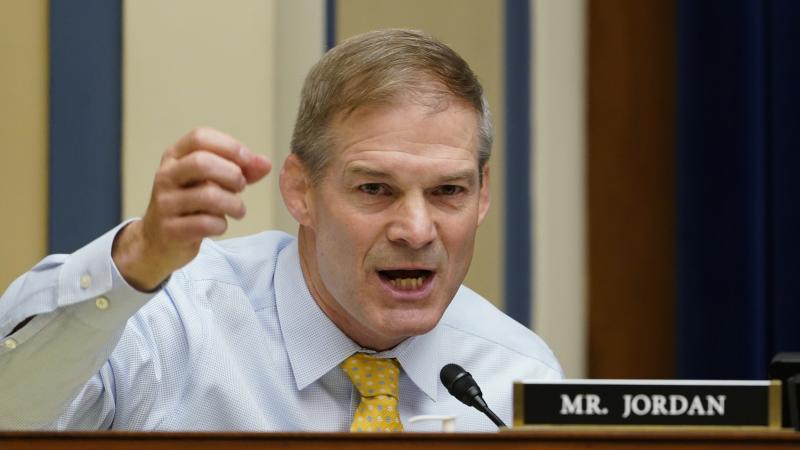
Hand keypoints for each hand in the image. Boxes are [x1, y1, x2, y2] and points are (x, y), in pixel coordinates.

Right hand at [112, 127, 271, 290]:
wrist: (158, 241)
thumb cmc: (190, 205)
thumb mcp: (211, 181)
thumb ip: (240, 170)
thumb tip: (265, 163)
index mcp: (175, 157)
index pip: (200, 137)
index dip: (230, 146)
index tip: (249, 160)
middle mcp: (165, 176)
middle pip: (202, 163)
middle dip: (232, 174)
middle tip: (241, 187)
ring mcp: (165, 203)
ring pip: (208, 195)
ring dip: (234, 204)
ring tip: (237, 210)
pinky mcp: (170, 230)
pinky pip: (206, 223)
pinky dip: (221, 225)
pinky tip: (219, 225)